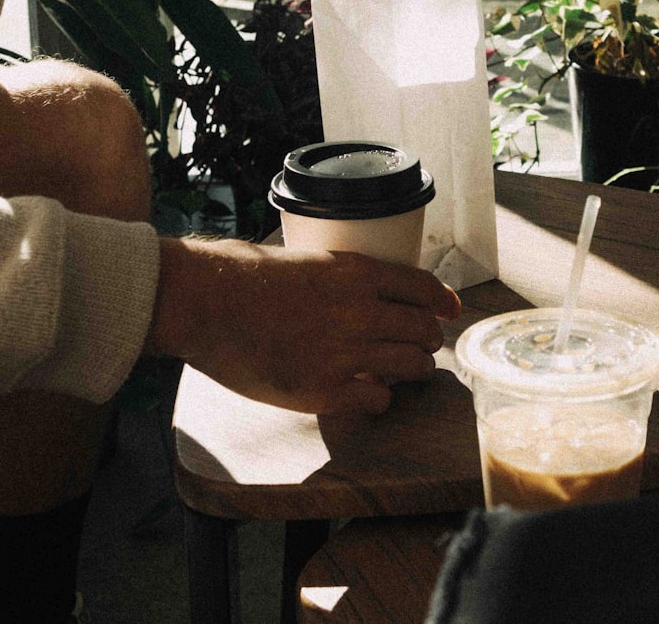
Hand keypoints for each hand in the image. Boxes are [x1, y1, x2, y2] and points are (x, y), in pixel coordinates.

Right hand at [149, 238, 460, 414]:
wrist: (208, 303)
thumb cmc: (246, 276)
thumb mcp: (307, 258)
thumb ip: (342, 278)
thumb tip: (364, 291)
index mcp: (359, 273)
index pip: (423, 287)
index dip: (442, 301)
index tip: (450, 309)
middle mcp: (362, 312)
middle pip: (425, 330)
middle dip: (428, 338)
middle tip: (422, 345)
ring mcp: (347, 353)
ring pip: (412, 365)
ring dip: (415, 368)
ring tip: (407, 370)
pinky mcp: (326, 391)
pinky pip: (378, 398)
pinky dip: (379, 397)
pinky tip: (369, 393)